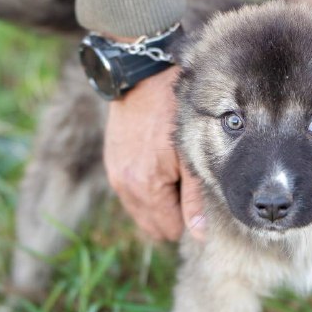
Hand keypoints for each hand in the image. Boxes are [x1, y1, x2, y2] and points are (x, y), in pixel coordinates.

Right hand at [103, 66, 204, 241]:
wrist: (141, 77)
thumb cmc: (173, 112)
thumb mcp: (192, 156)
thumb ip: (196, 199)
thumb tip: (199, 234)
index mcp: (146, 187)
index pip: (169, 229)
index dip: (187, 220)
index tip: (197, 199)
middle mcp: (125, 187)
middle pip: (153, 225)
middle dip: (173, 214)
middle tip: (188, 189)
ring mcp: (115, 175)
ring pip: (141, 211)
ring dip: (159, 202)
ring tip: (175, 175)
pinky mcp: (112, 164)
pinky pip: (131, 194)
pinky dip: (147, 189)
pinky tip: (160, 167)